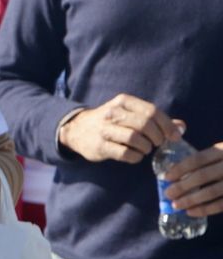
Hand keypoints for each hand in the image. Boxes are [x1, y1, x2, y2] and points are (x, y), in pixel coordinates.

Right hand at [58, 95, 182, 163]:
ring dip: (146, 147)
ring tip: (145, 149)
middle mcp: (112, 113)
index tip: (174, 136)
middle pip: (144, 124)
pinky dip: (136, 157)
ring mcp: (104, 129)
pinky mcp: (99, 146)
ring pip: (135, 138)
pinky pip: (125, 153)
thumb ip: (156, 119)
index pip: (151, 111)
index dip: (167, 125)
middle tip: (158, 143)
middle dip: (157, 137)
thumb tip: (181, 127)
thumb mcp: (131, 114)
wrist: (76, 130)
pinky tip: (135, 156)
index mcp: (123, 101)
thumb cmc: (111, 122)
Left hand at [162, 142, 222, 217]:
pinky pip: (222, 203)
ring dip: (191, 200)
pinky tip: (192, 212)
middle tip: (168, 194)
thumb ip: (206, 158)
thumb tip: (176, 171)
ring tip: (176, 205)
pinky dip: (206, 209)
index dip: (180, 169)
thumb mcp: (222, 151)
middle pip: (202, 176)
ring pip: (212, 192)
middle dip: (182, 186)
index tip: (166, 177)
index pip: (198, 159)